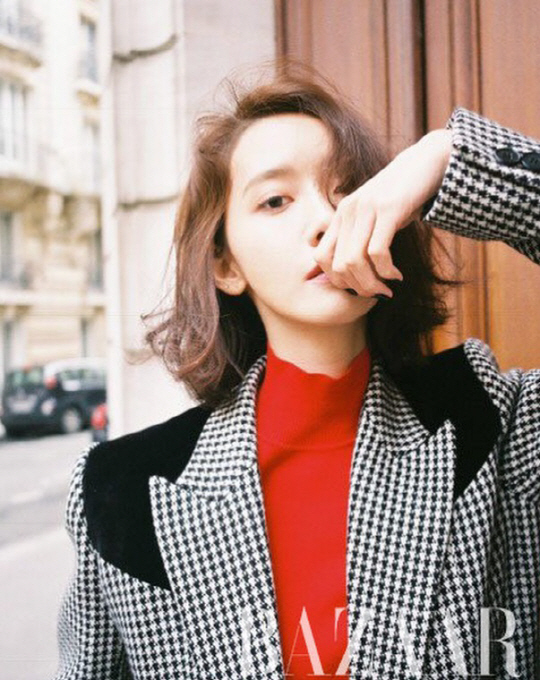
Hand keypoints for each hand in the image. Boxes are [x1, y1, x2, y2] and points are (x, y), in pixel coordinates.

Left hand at [314, 129, 451, 297]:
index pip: (320, 257)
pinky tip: (397, 274)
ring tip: (387, 287)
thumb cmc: (402, 197)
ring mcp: (366, 209)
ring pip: (354, 261)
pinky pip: (378, 251)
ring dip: (371, 283)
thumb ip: (360, 239)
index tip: (359, 286)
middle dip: (357, 287)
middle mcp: (348, 211)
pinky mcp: (388, 209)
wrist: (427, 163)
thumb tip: (351, 273)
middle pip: (337, 265)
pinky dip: (386, 270)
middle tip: (377, 292)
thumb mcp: (375, 218)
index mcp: (341, 215)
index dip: (337, 280)